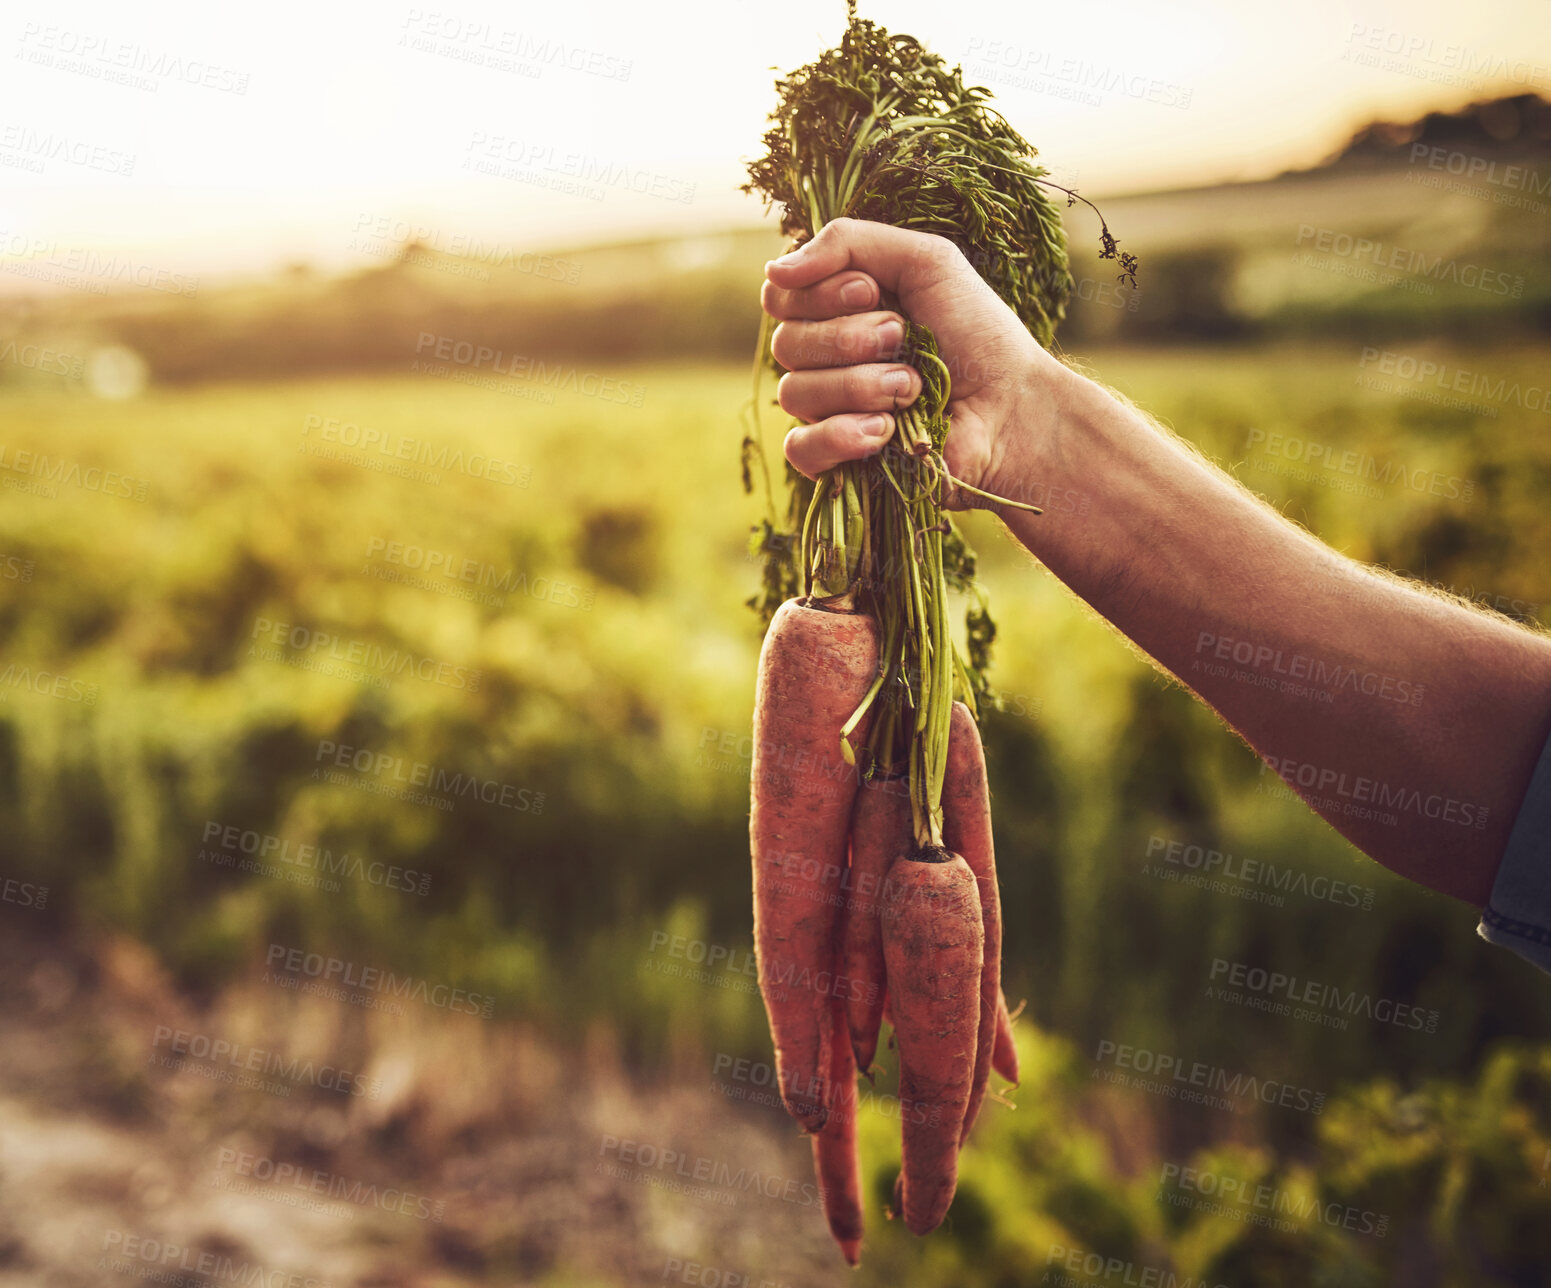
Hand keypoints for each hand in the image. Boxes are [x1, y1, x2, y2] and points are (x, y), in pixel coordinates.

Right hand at [761, 217, 1058, 506]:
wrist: (1014, 408)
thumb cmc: (978, 333)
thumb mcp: (925, 260)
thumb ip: (849, 243)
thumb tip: (773, 270)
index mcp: (837, 311)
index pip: (780, 296)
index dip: (817, 293)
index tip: (872, 292)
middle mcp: (826, 360)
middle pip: (784, 344)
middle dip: (849, 338)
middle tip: (902, 338)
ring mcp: (829, 412)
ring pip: (794, 393)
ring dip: (861, 385)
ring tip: (913, 389)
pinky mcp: (840, 461)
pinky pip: (800, 449)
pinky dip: (840, 436)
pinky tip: (885, 432)